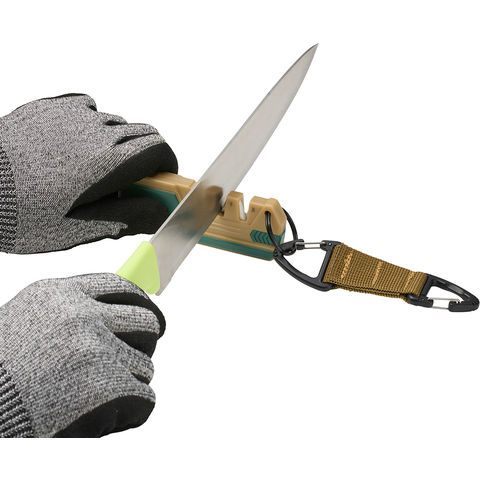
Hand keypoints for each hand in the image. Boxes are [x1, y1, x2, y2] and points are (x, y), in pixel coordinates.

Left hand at [0, 94, 176, 252]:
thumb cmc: (24, 214)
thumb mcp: (81, 228)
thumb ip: (129, 217)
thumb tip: (163, 212)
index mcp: (108, 162)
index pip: (159, 149)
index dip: (168, 164)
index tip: (162, 179)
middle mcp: (96, 131)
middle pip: (143, 133)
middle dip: (146, 156)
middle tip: (127, 181)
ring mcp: (73, 115)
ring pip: (116, 123)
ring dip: (118, 144)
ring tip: (93, 169)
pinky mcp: (53, 106)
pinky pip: (88, 110)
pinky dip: (93, 127)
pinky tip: (74, 148)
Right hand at [0, 273, 163, 436]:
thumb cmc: (4, 373)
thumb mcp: (29, 322)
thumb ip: (72, 309)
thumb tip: (122, 308)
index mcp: (60, 294)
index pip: (122, 288)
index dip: (139, 304)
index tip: (145, 316)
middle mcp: (82, 316)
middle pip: (146, 322)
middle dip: (145, 343)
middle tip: (132, 360)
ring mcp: (97, 351)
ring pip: (144, 365)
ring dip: (128, 383)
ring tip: (93, 396)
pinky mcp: (108, 388)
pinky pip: (145, 399)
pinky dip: (129, 412)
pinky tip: (98, 417)